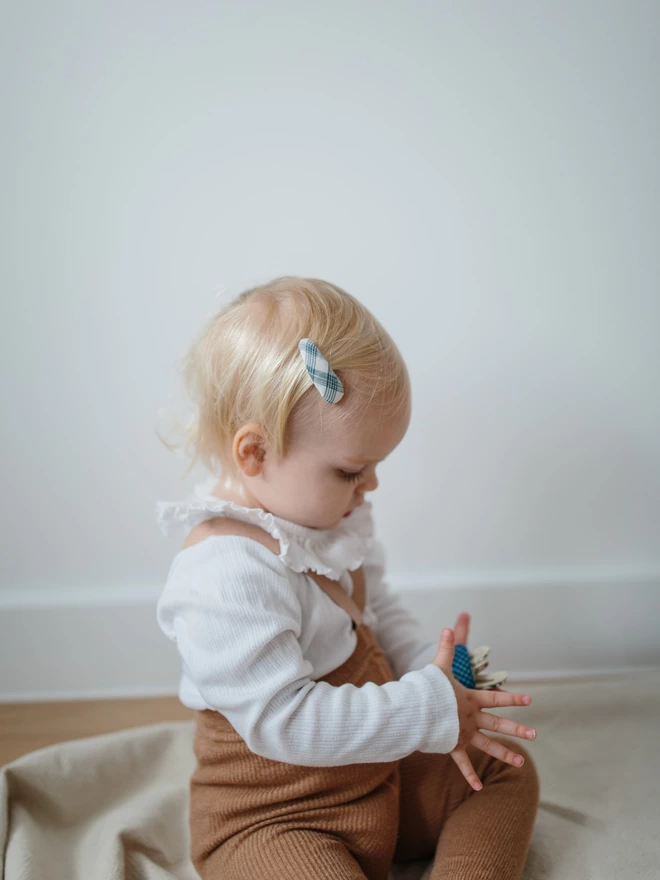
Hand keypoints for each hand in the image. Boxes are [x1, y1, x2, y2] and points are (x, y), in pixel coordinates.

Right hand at [433, 624, 535, 790]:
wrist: (416, 710)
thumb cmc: (427, 687)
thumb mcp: (438, 666)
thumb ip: (445, 648)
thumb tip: (448, 628)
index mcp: (470, 699)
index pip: (495, 698)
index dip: (512, 699)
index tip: (529, 701)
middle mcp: (471, 718)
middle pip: (498, 724)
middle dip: (517, 729)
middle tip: (534, 735)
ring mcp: (464, 734)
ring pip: (488, 745)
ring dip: (504, 754)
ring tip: (520, 762)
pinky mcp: (453, 746)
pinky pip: (463, 763)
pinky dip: (470, 775)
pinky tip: (480, 788)